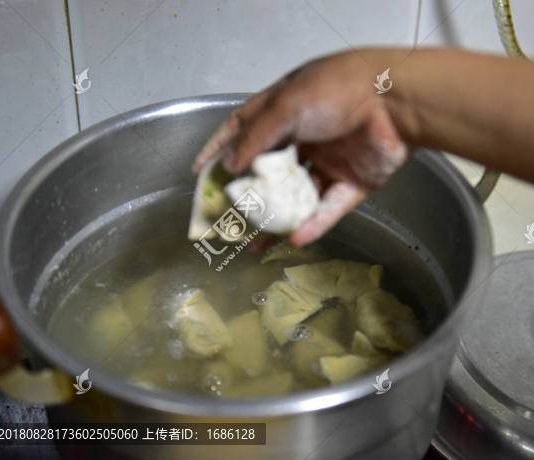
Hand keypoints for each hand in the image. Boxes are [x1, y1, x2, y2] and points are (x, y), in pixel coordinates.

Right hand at [192, 51, 409, 246]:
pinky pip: (329, 208)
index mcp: (285, 109)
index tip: (200, 171)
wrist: (399, 101)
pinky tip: (295, 239)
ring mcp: (329, 161)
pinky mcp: (353, 182)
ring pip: (297, 196)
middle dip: (247, 195)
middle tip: (227, 217)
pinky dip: (313, 224)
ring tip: (255, 243)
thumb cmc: (341, 90)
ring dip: (277, 219)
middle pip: (268, 171)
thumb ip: (256, 137)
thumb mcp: (288, 105)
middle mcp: (304, 136)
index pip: (242, 130)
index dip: (219, 149)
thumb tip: (231, 165)